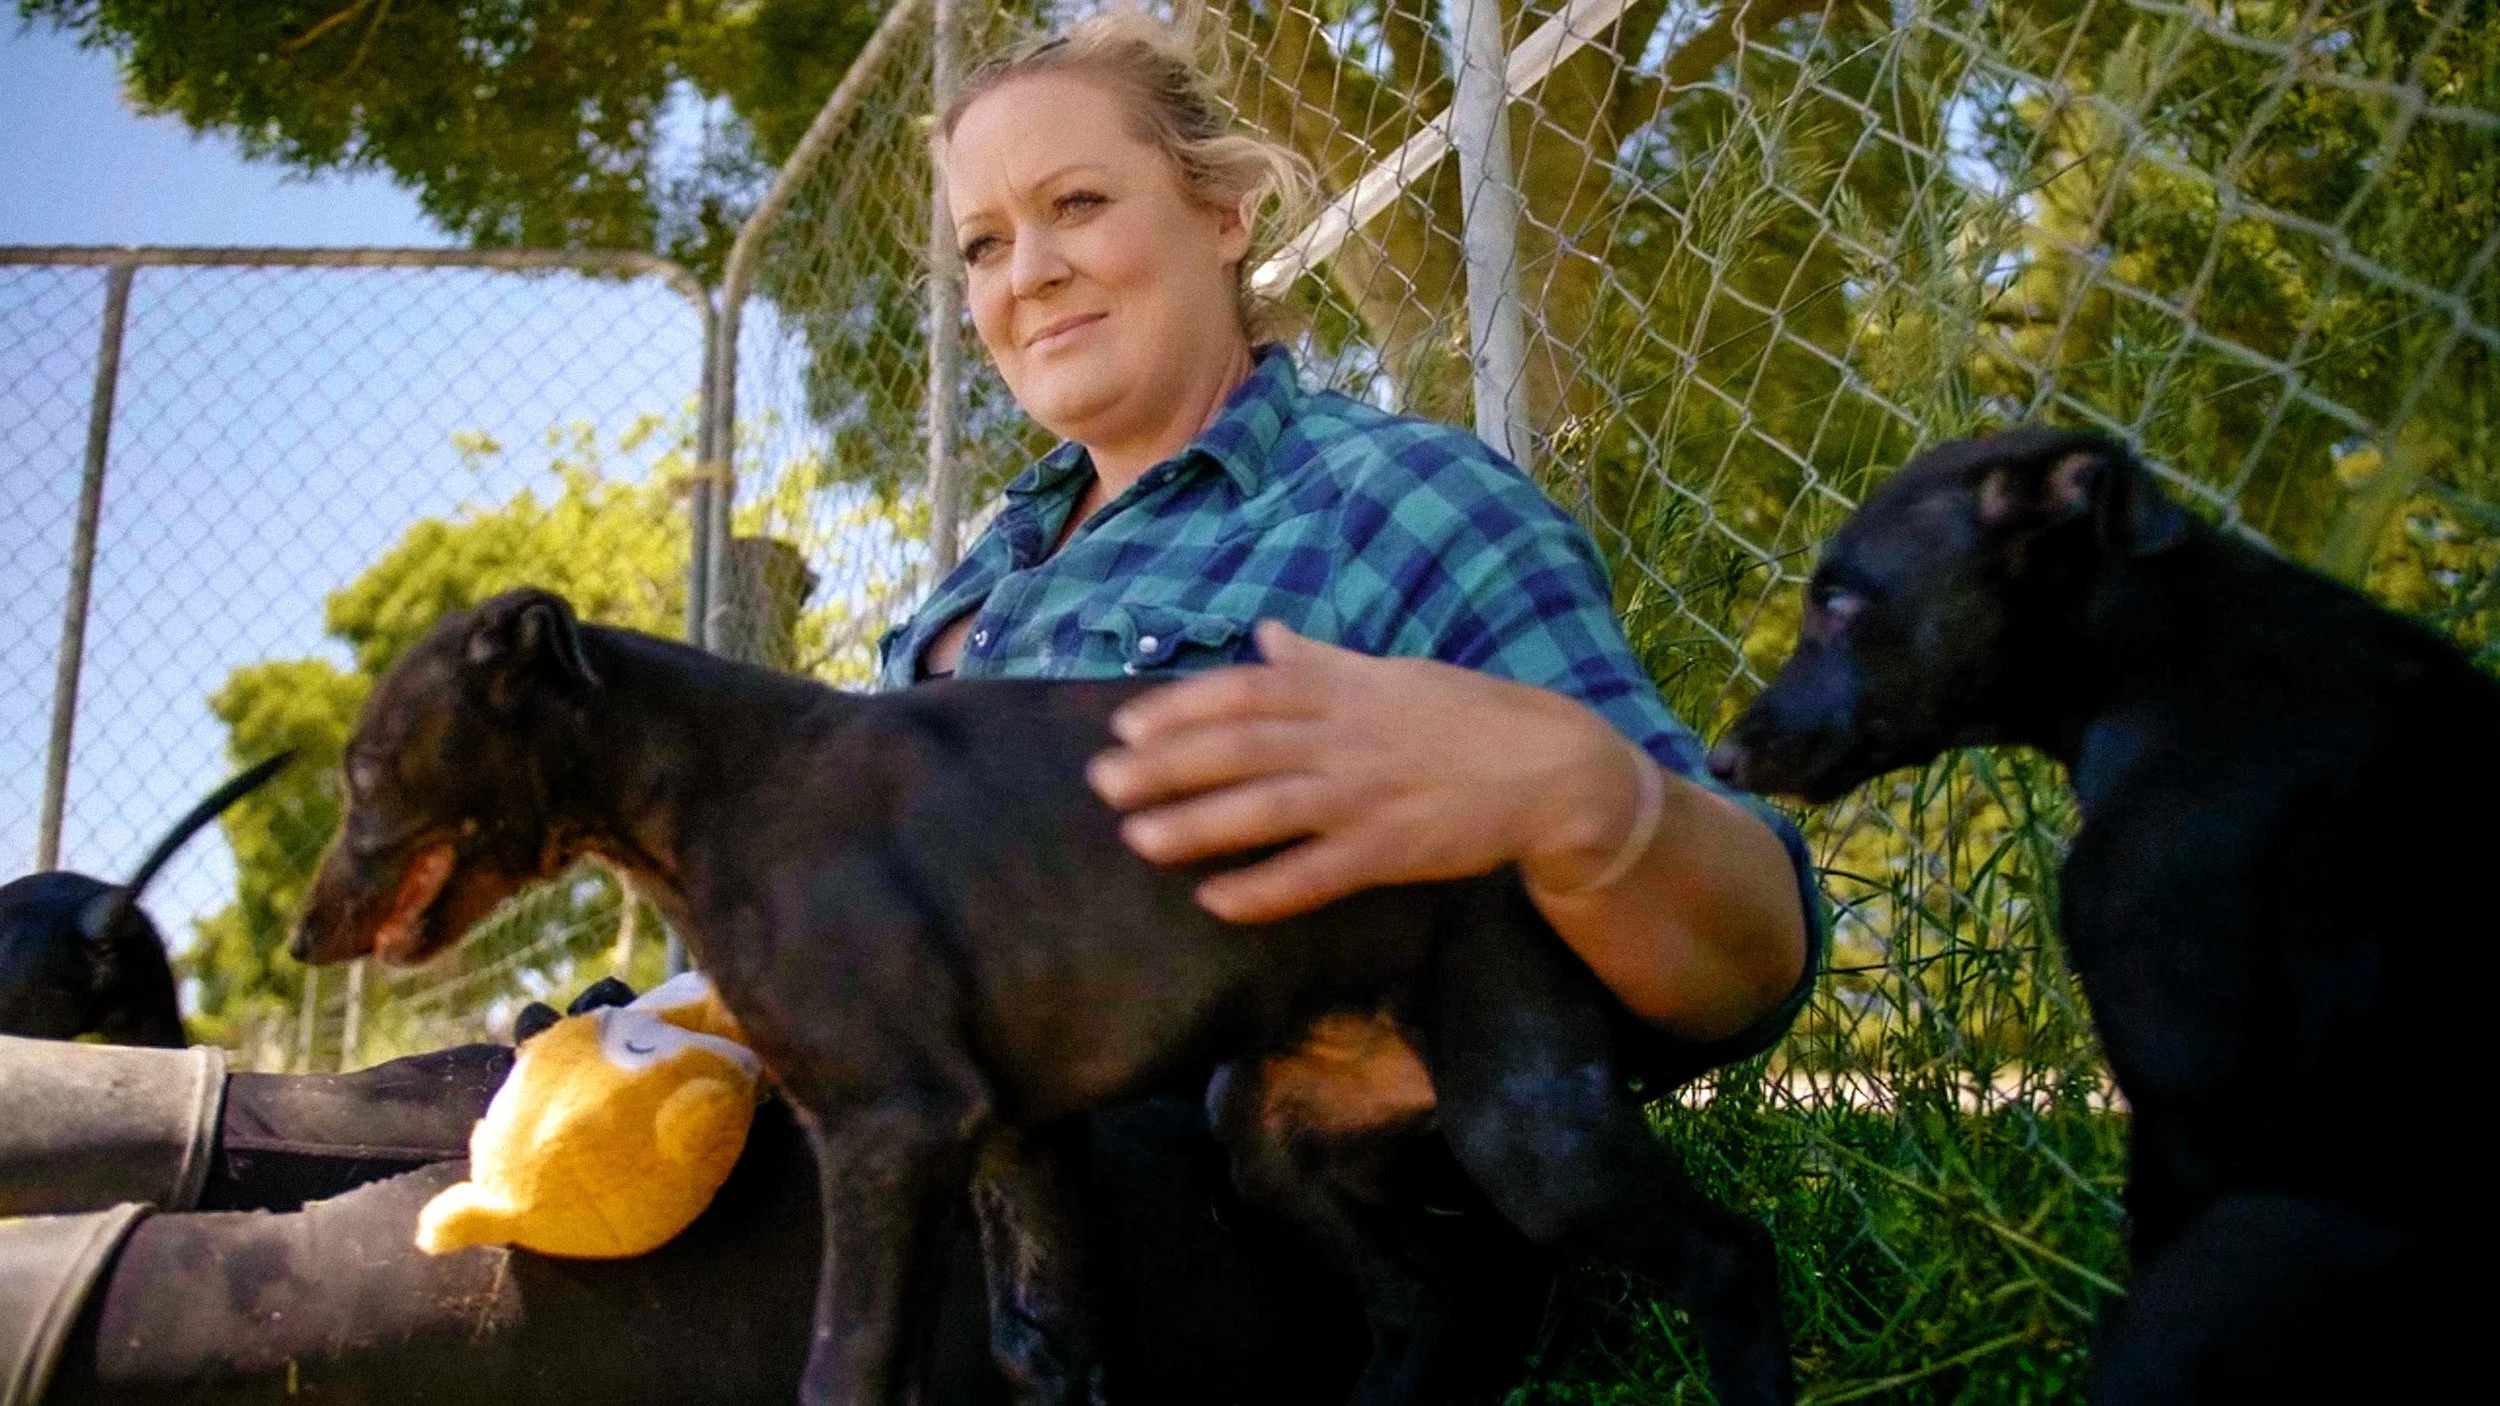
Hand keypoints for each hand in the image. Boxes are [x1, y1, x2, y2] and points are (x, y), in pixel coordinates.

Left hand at [1085, 621, 1651, 922]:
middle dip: (1166, 766)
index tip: (1126, 727)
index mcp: (1343, 690)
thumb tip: (1266, 632)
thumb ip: (1321, 659)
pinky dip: (1264, 887)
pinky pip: (1315, 873)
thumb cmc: (1468, 716)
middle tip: (1102, 785)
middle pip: (1239, 749)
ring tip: (1137, 838)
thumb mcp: (1392, 673)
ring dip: (1197, 824)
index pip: (1245, 693)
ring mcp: (1365, 796)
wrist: (1553, 768)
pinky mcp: (1389, 851)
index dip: (1181, 709)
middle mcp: (1344, 738)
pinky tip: (1216, 899)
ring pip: (1265, 809)